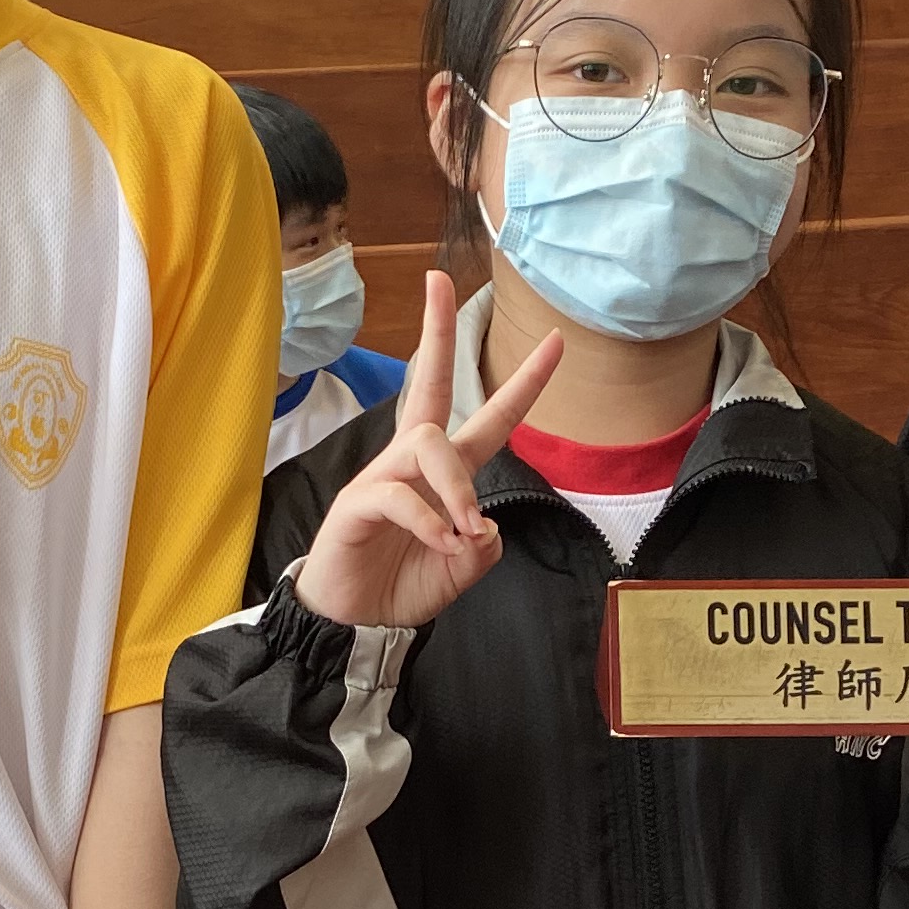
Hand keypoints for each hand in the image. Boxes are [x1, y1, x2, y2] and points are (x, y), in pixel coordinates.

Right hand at [291, 270, 562, 627]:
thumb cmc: (400, 587)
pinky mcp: (357, 505)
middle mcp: (410, 463)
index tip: (554, 342)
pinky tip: (442, 544)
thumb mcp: (461, 570)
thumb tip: (485, 525)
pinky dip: (429, 521)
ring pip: (428, 443)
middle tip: (438, 281)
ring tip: (466, 529)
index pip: (487, 417)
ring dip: (457, 485)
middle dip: (435, 332)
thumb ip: (483, 546)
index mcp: (441, 474)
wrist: (353, 627)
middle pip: (426, 385)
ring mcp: (381, 479)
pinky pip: (399, 495)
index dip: (523, 383)